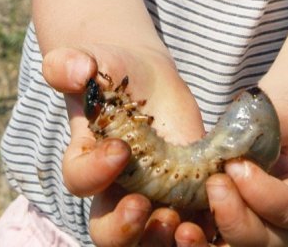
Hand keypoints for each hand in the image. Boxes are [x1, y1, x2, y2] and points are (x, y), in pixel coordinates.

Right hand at [42, 44, 209, 246]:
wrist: (147, 80)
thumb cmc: (111, 70)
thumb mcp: (89, 59)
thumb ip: (69, 63)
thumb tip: (77, 70)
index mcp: (86, 160)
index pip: (81, 180)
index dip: (96, 172)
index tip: (121, 149)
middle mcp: (114, 191)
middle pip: (107, 233)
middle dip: (124, 230)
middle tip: (143, 206)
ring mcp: (151, 200)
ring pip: (149, 243)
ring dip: (163, 242)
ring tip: (183, 223)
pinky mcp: (186, 199)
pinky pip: (192, 231)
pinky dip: (204, 233)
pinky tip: (217, 216)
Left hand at [197, 99, 287, 246]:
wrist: (275, 148)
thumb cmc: (281, 129)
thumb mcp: (285, 118)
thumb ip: (270, 122)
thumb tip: (239, 126)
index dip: (261, 191)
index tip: (234, 164)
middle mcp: (287, 231)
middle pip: (264, 241)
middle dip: (235, 217)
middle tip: (213, 183)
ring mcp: (259, 240)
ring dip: (209, 245)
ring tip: (185, 228)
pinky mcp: (231, 240)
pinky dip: (197, 244)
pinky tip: (179, 230)